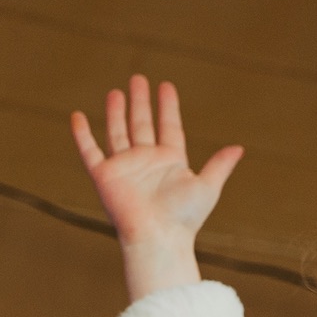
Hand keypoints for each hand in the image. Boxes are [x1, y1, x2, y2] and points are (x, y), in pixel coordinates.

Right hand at [70, 75, 241, 301]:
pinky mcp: (104, 176)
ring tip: (116, 92)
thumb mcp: (208, 187)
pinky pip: (89, 151)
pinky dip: (82, 135)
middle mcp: (146, 162)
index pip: (168, 127)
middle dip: (140, 102)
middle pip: (141, 125)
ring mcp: (124, 168)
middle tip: (138, 79)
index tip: (166, 86)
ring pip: (118, 133)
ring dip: (116, 112)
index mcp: (170, 161)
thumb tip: (239, 148)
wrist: (158, 238)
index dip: (167, 106)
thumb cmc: (184, 218)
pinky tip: (77, 117)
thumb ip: (220, 165)